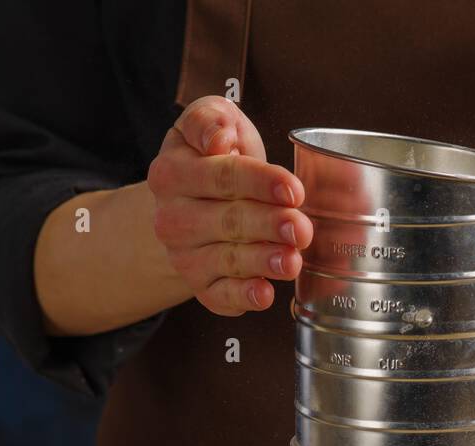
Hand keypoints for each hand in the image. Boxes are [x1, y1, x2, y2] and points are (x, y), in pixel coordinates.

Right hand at [147, 96, 312, 316]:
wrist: (193, 200)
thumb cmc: (214, 156)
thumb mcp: (211, 120)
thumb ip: (210, 119)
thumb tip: (218, 138)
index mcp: (173, 173)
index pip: (222, 177)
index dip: (261, 183)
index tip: (293, 190)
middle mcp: (173, 218)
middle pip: (228, 221)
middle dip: (269, 225)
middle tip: (301, 229)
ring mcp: (185, 255)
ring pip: (227, 260)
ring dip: (262, 262)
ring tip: (292, 260)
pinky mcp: (200, 285)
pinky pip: (219, 296)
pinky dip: (243, 297)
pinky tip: (264, 294)